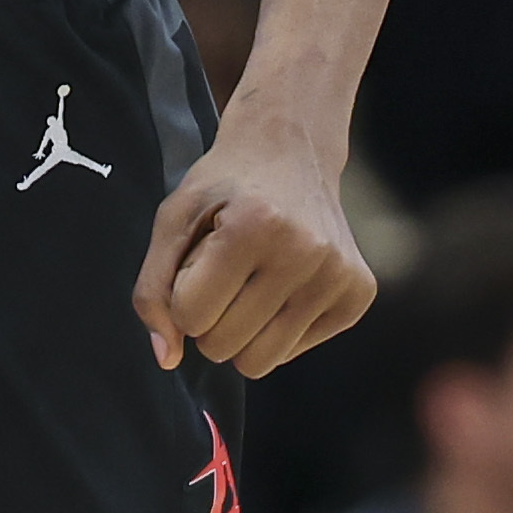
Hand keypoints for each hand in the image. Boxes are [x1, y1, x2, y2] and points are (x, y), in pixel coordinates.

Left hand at [131, 131, 372, 373]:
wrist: (291, 150)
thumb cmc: (225, 186)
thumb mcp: (173, 219)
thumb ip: (153, 290)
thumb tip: (166, 358)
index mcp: (253, 227)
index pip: (191, 317)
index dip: (182, 297)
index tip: (198, 265)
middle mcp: (305, 253)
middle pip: (223, 345)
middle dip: (209, 319)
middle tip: (224, 274)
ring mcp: (338, 275)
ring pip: (260, 361)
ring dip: (240, 333)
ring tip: (249, 284)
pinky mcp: (359, 293)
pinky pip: (293, 352)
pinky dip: (276, 329)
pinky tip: (281, 285)